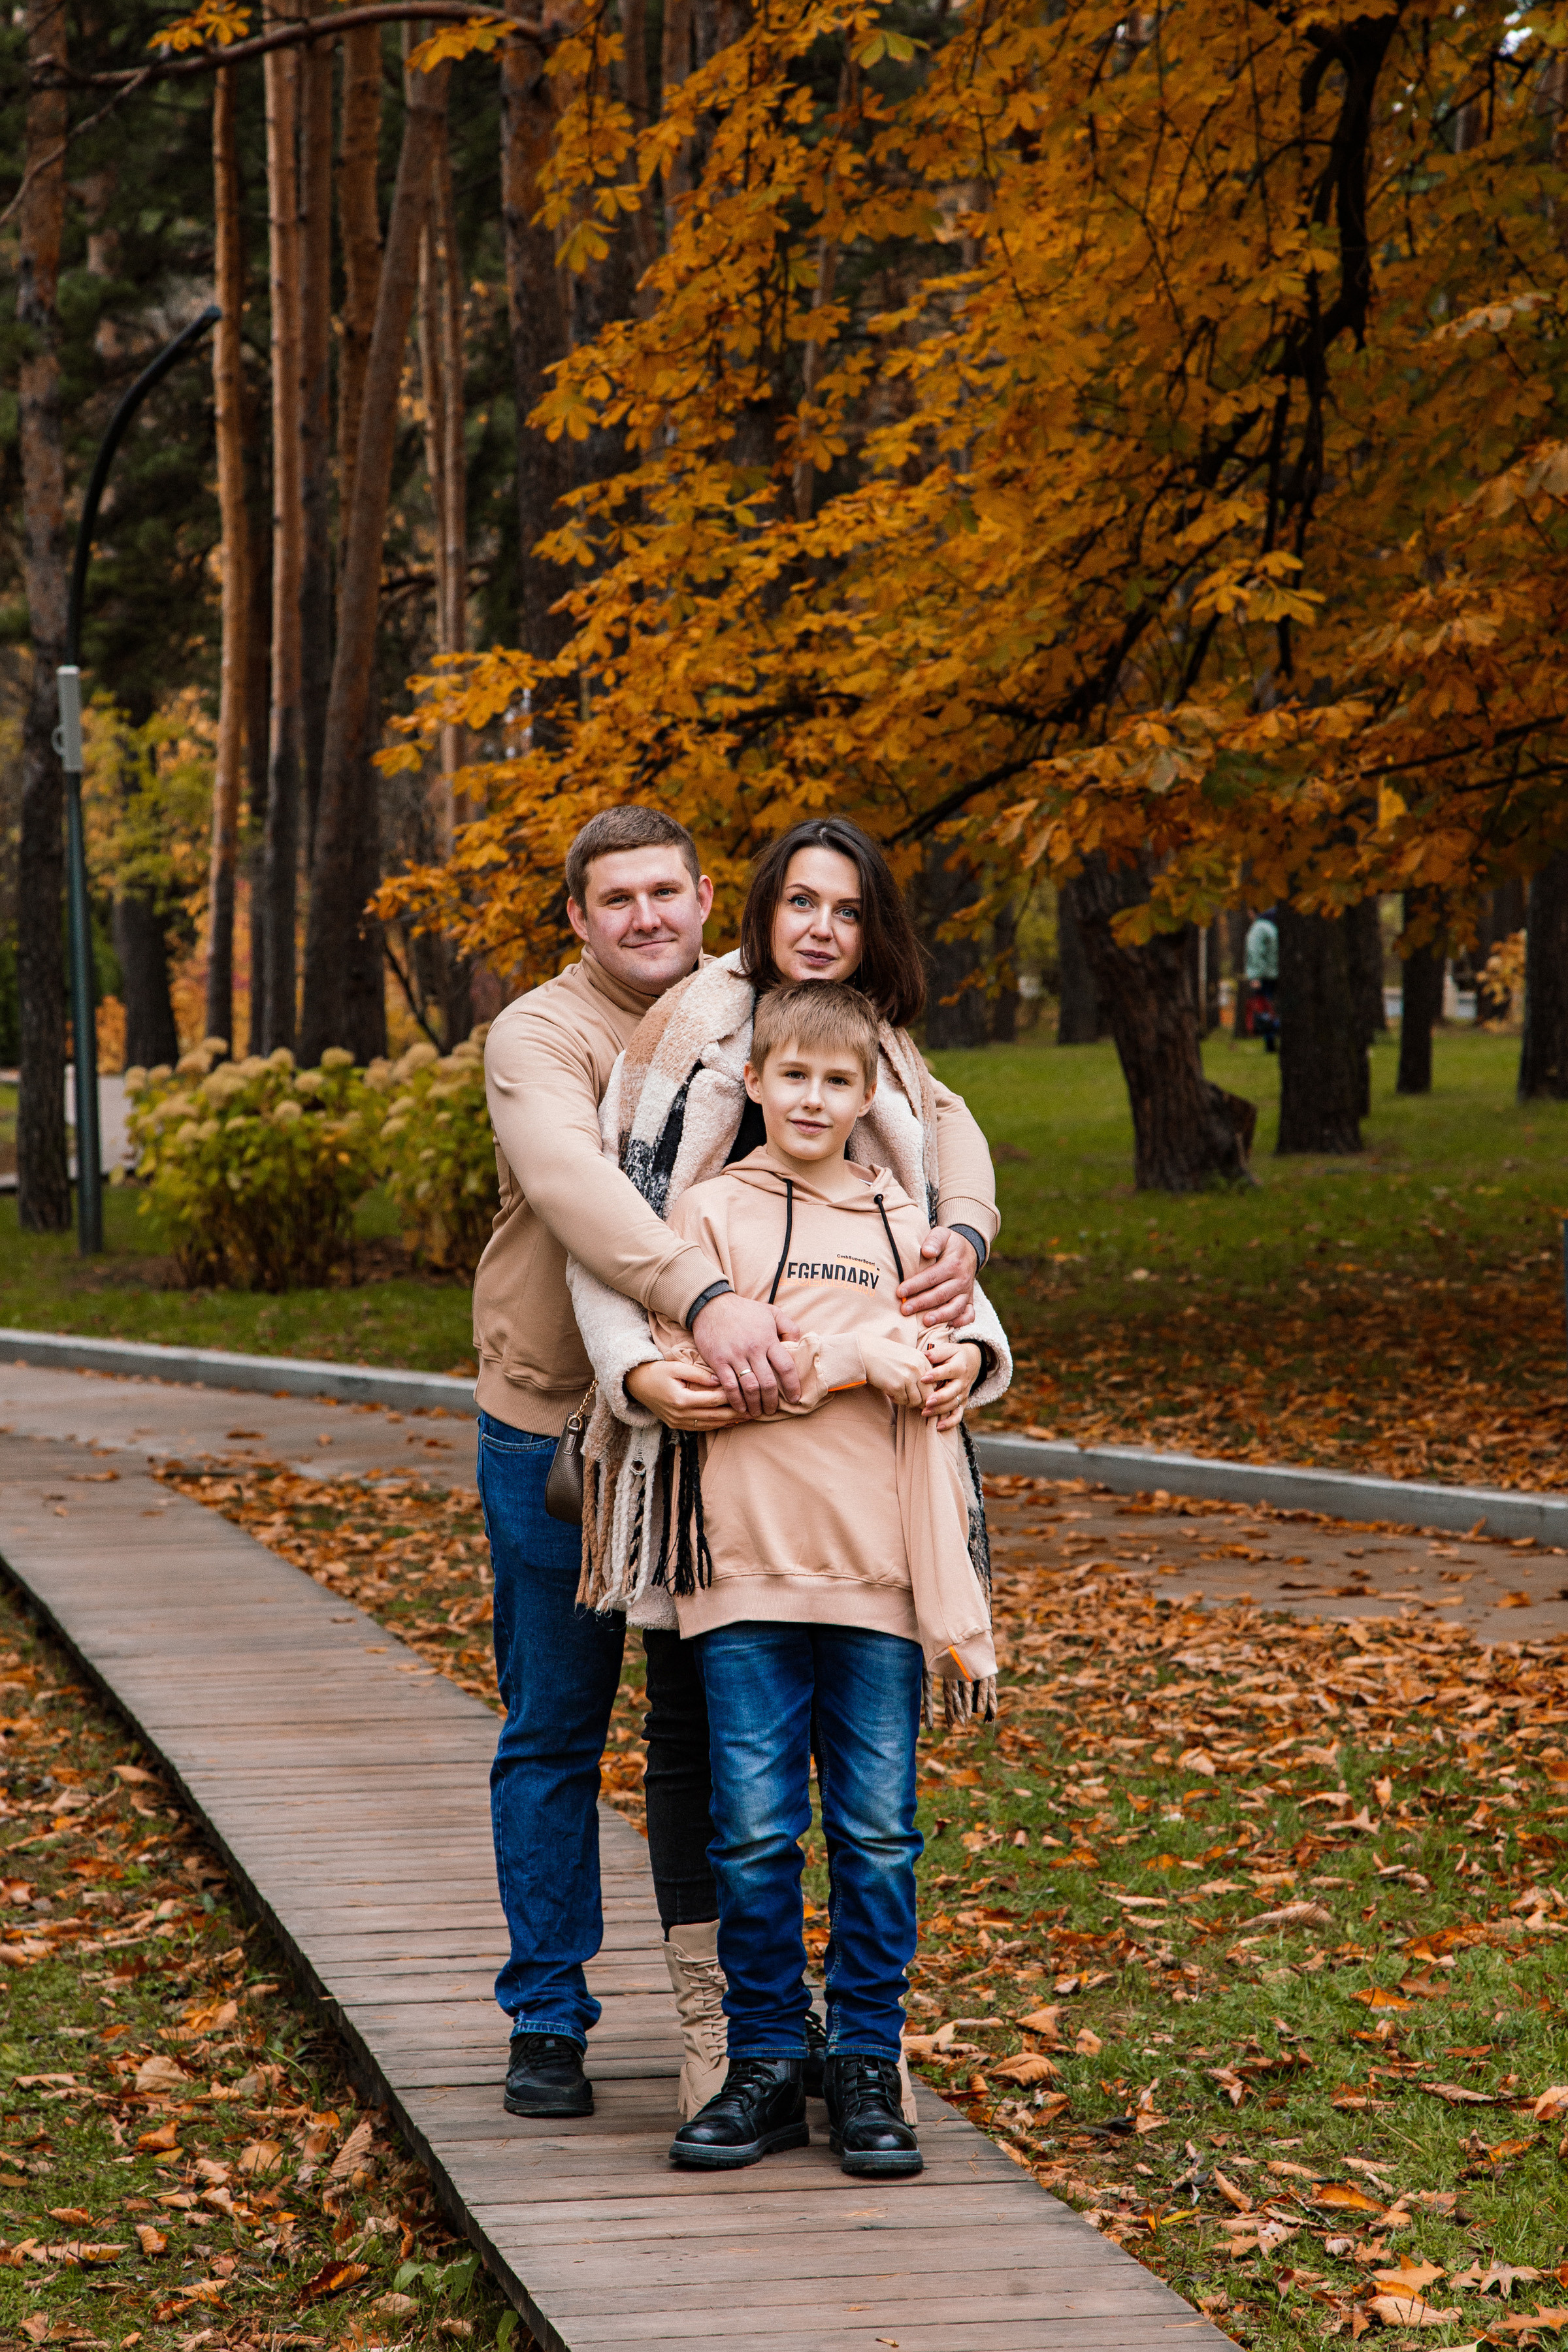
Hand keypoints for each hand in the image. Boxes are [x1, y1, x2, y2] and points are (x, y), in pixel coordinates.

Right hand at [625, 1357, 743, 1431]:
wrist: (636, 1385)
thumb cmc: (656, 1372)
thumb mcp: (676, 1367)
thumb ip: (699, 1374)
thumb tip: (720, 1379)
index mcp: (681, 1399)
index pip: (713, 1400)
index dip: (731, 1396)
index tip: (747, 1391)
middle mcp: (680, 1415)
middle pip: (715, 1416)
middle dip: (736, 1414)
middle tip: (755, 1410)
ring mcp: (678, 1423)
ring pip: (710, 1425)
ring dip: (730, 1422)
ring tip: (748, 1417)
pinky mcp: (677, 1426)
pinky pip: (701, 1428)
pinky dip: (717, 1425)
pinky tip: (730, 1422)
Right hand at [690, 1291, 802, 1417]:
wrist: (712, 1305)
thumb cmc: (744, 1310)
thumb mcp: (771, 1311)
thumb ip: (788, 1327)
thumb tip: (798, 1344)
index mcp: (768, 1339)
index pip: (786, 1367)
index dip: (792, 1386)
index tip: (794, 1398)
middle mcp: (753, 1349)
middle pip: (768, 1383)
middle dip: (772, 1401)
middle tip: (773, 1410)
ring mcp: (735, 1356)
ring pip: (750, 1387)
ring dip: (756, 1404)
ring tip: (758, 1412)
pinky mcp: (719, 1361)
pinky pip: (729, 1386)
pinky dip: (736, 1400)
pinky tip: (741, 1408)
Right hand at [860, 1333, 940, 1410]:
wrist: (867, 1352)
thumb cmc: (887, 1356)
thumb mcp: (909, 1357)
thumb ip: (921, 1370)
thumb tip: (931, 1392)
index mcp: (923, 1360)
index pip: (934, 1384)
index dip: (926, 1392)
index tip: (918, 1393)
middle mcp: (917, 1368)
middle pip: (928, 1395)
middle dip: (920, 1401)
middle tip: (910, 1400)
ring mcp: (907, 1377)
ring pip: (916, 1401)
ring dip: (908, 1401)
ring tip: (899, 1395)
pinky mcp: (896, 1385)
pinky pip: (903, 1401)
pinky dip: (897, 1400)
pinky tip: (890, 1393)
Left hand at [897, 1225, 979, 1327]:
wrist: (969, 1251)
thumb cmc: (949, 1244)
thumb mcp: (943, 1234)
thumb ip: (934, 1240)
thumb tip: (927, 1251)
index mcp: (953, 1264)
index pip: (932, 1276)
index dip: (916, 1285)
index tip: (900, 1291)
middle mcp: (962, 1280)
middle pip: (941, 1294)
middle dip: (922, 1303)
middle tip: (905, 1310)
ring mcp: (967, 1292)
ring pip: (955, 1307)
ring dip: (940, 1316)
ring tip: (925, 1322)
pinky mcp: (970, 1300)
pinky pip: (969, 1314)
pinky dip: (961, 1322)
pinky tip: (948, 1326)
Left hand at [919, 1335, 981, 1431]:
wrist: (973, 1362)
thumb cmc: (955, 1355)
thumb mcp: (949, 1349)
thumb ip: (937, 1353)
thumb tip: (924, 1355)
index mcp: (959, 1367)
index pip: (947, 1371)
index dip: (935, 1375)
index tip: (923, 1378)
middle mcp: (962, 1382)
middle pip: (952, 1392)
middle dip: (939, 1398)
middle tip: (926, 1402)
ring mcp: (963, 1394)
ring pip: (953, 1405)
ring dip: (939, 1410)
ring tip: (924, 1413)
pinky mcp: (962, 1403)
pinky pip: (958, 1415)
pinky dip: (950, 1423)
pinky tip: (938, 1427)